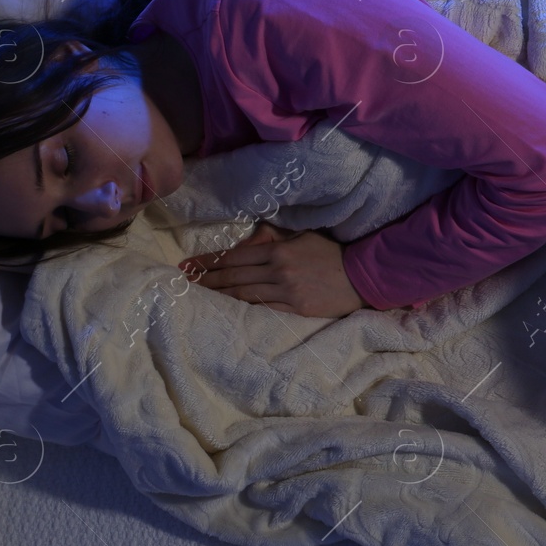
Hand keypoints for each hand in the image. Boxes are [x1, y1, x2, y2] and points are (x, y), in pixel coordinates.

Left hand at [178, 222, 365, 317]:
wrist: (361, 275)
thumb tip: (252, 240)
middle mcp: (278, 270)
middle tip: (184, 281)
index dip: (209, 261)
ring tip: (199, 294)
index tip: (188, 265)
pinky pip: (262, 307)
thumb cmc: (332, 254)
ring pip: (243, 293)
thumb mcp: (303, 237)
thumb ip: (275, 239)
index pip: (234, 256)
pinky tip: (227, 306)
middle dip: (206, 278)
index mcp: (278, 250)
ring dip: (219, 293)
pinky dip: (242, 306)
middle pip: (233, 275)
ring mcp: (286, 291)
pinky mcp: (295, 308)